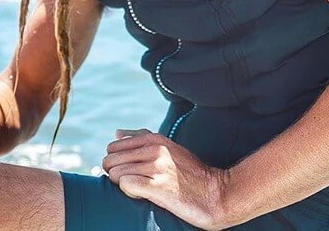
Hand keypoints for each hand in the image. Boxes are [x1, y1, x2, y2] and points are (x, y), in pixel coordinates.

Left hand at [103, 129, 234, 229]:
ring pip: (115, 173)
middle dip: (115, 174)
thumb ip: (141, 138)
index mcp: (153, 139)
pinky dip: (129, 192)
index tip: (129, 171)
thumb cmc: (191, 174)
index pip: (112, 147)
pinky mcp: (158, 187)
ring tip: (140, 189)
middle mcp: (154, 150)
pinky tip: (142, 195)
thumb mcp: (168, 148)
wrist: (218, 194)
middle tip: (132, 183)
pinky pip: (126, 185)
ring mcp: (156, 168)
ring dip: (122, 185)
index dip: (116, 161)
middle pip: (110, 160)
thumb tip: (117, 133)